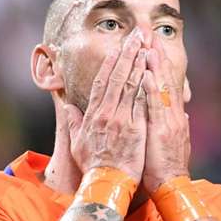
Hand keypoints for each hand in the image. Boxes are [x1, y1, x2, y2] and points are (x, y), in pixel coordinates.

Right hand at [65, 27, 147, 182]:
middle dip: (127, 55)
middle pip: (117, 78)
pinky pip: (141, 102)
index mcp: (93, 115)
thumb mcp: (77, 143)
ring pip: (130, 86)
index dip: (110, 64)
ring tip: (146, 47)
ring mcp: (121, 120)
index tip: (117, 49)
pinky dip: (147, 86)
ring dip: (139, 64)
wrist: (107, 183)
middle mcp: (106, 113)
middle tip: (135, 37)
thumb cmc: (93, 166)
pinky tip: (153, 72)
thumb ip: (74, 122)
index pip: (101, 83)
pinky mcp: (135, 129)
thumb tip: (67, 106)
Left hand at [142, 37, 189, 192]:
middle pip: (165, 78)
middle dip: (156, 54)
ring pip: (161, 87)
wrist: (172, 186)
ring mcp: (168, 120)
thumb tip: (182, 115)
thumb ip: (175, 126)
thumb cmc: (167, 167)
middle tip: (148, 33)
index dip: (158, 63)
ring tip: (148, 43)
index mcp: (173, 116)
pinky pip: (155, 104)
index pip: (165, 84)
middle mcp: (173, 114)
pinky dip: (151, 86)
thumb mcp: (173, 143)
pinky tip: (146, 71)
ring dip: (154, 64)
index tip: (151, 45)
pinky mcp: (161, 129)